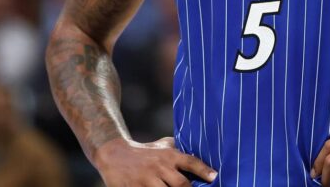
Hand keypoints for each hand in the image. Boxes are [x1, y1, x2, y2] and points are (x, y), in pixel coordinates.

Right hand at [95, 137, 217, 186]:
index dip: (203, 170)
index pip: (190, 162)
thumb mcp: (162, 146)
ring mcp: (146, 179)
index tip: (215, 177)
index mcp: (169, 156)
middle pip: (180, 184)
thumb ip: (179, 149)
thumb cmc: (145, 152)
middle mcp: (159, 167)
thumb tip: (202, 152)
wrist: (114, 154)